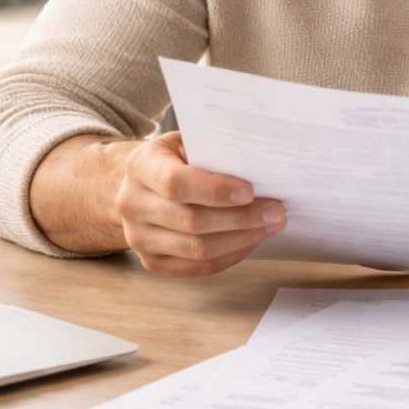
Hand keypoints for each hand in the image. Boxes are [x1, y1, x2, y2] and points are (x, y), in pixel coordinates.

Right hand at [113, 132, 287, 276]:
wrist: (139, 185)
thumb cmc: (174, 158)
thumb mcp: (186, 141)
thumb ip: (213, 152)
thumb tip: (260, 168)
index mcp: (140, 166)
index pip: (176, 183)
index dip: (215, 190)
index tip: (251, 192)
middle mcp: (132, 204)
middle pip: (192, 221)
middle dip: (241, 219)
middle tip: (276, 211)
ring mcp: (138, 237)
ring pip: (197, 249)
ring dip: (241, 239)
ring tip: (270, 226)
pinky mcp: (151, 261)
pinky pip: (196, 267)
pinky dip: (229, 256)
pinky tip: (250, 240)